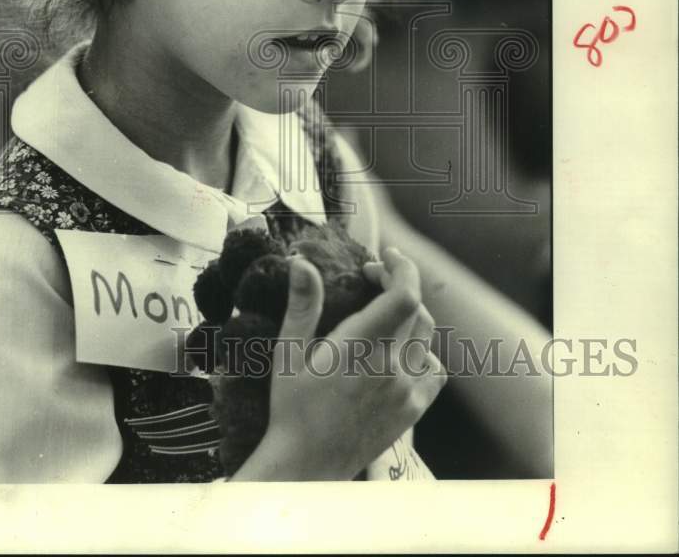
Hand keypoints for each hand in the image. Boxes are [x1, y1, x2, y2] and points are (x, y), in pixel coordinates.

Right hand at [231, 246, 445, 480]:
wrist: (306, 467)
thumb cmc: (291, 409)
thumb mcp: (288, 353)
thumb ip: (301, 306)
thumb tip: (301, 262)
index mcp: (361, 349)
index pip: (404, 296)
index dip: (401, 268)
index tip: (384, 256)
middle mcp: (391, 368)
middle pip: (417, 309)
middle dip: (396, 284)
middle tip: (371, 279)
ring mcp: (407, 391)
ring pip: (427, 336)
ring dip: (410, 315)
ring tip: (384, 312)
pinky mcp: (413, 411)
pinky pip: (434, 369)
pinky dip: (422, 351)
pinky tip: (398, 351)